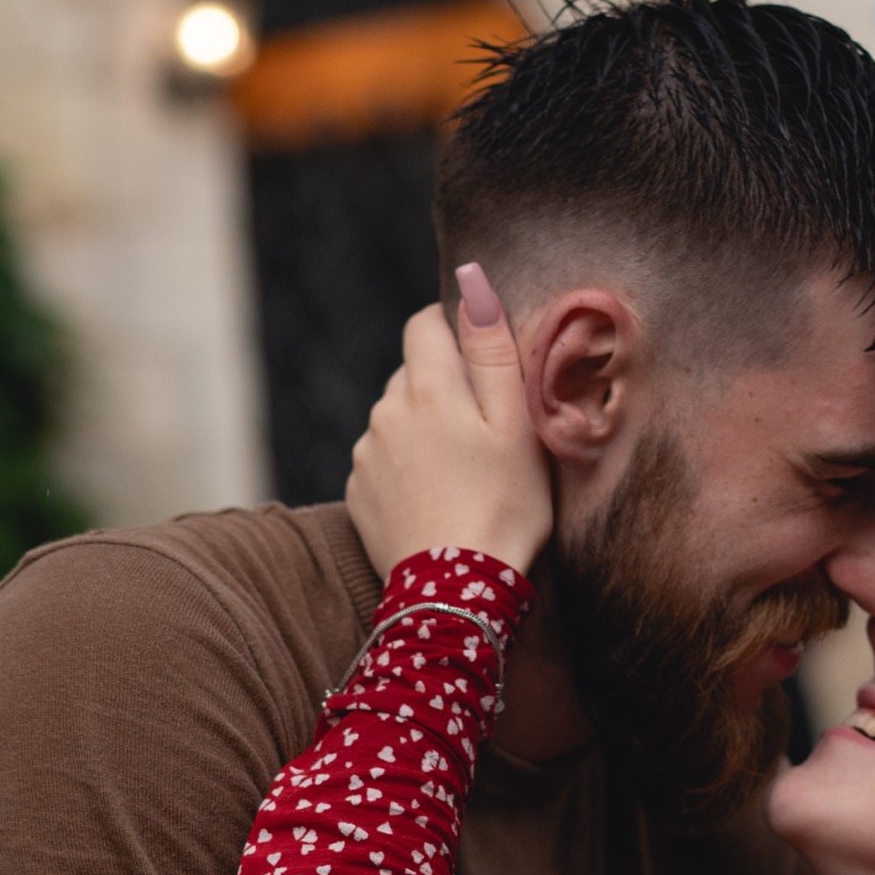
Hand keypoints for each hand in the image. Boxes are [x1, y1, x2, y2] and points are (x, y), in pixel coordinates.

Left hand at [346, 266, 552, 579]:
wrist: (455, 593)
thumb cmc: (503, 507)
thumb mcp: (516, 424)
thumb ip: (492, 348)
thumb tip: (472, 281)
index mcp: (425, 386)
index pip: (424, 323)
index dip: (456, 335)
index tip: (485, 373)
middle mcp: (384, 411)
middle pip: (412, 373)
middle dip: (443, 388)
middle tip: (485, 435)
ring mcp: (366, 454)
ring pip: (396, 418)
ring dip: (424, 431)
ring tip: (462, 475)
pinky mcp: (358, 493)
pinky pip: (383, 461)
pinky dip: (406, 469)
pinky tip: (437, 499)